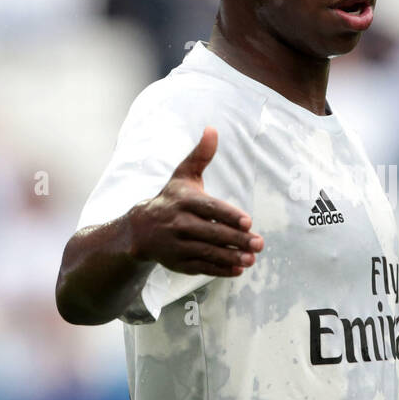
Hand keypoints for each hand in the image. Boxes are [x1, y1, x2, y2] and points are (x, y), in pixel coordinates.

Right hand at [127, 126, 262, 276]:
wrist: (139, 230)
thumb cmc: (170, 199)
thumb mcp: (183, 175)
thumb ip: (200, 155)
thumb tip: (213, 129)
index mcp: (183, 201)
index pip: (209, 208)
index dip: (228, 216)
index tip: (248, 222)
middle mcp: (178, 223)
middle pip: (211, 233)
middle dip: (237, 240)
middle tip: (259, 243)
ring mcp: (177, 245)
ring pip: (207, 252)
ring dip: (230, 257)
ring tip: (252, 259)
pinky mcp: (178, 263)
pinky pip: (201, 267)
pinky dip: (220, 270)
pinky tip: (238, 269)